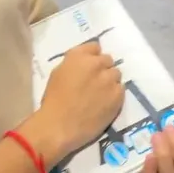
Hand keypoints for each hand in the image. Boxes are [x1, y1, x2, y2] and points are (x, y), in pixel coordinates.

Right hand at [25, 43, 123, 162]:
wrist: (59, 125)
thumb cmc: (53, 100)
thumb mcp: (58, 73)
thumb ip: (74, 64)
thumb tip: (84, 65)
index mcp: (79, 56)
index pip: (95, 47)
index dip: (92, 57)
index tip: (89, 67)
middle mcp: (97, 63)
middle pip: (108, 60)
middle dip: (102, 69)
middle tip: (95, 82)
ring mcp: (109, 79)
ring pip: (116, 74)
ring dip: (110, 81)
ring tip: (101, 94)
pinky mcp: (118, 95)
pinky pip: (121, 89)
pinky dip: (115, 94)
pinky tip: (105, 103)